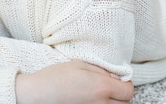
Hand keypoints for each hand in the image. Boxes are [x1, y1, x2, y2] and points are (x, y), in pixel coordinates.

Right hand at [15, 60, 133, 103]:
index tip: (118, 80)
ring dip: (112, 102)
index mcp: (101, 87)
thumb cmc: (55, 77)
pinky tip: (91, 100)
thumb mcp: (79, 64)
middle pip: (125, 103)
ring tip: (98, 94)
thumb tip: (116, 77)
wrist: (37, 95)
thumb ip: (101, 70)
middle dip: (120, 94)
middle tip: (109, 86)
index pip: (128, 91)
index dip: (125, 84)